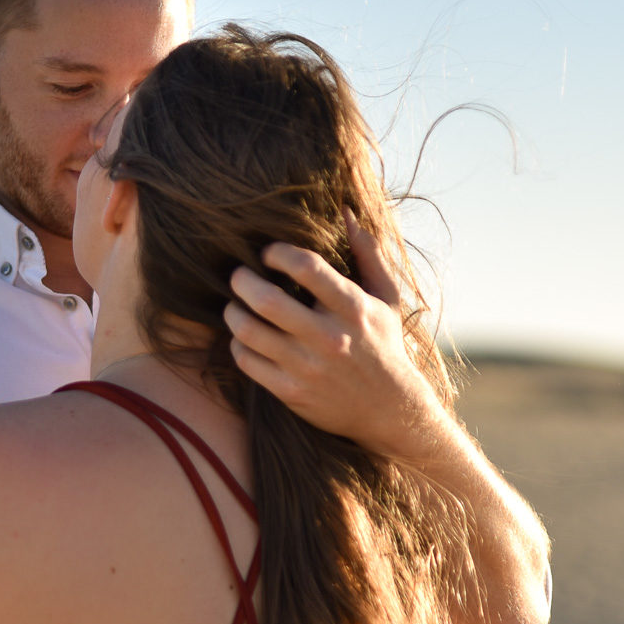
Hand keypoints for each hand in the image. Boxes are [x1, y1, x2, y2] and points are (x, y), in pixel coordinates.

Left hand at [224, 212, 449, 463]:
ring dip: (233, 312)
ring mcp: (308, 367)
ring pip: (249, 332)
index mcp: (352, 307)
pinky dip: (238, 344)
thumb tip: (345, 213)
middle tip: (238, 276)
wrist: (389, 410)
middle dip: (242, 281)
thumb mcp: (386, 298)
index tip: (269, 254)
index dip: (278, 253)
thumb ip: (367, 254)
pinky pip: (247, 361)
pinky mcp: (291, 392)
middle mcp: (329, 337)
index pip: (306, 267)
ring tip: (235, 306)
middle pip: (266, 300)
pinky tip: (244, 336)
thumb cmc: (384, 344)